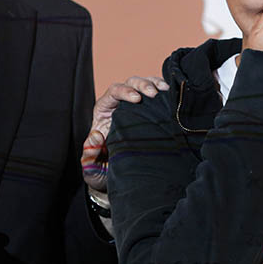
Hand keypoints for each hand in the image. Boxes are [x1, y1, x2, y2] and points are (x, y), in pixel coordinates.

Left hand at [82, 76, 169, 192]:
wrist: (117, 180)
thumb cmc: (102, 170)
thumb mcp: (92, 166)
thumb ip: (90, 153)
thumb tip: (95, 136)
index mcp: (104, 112)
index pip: (113, 93)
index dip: (124, 92)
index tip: (137, 99)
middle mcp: (119, 105)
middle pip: (130, 84)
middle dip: (142, 85)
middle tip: (153, 94)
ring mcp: (136, 108)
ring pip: (145, 85)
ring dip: (155, 84)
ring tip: (165, 90)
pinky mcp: (149, 114)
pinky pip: (157, 97)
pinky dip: (165, 92)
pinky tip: (172, 95)